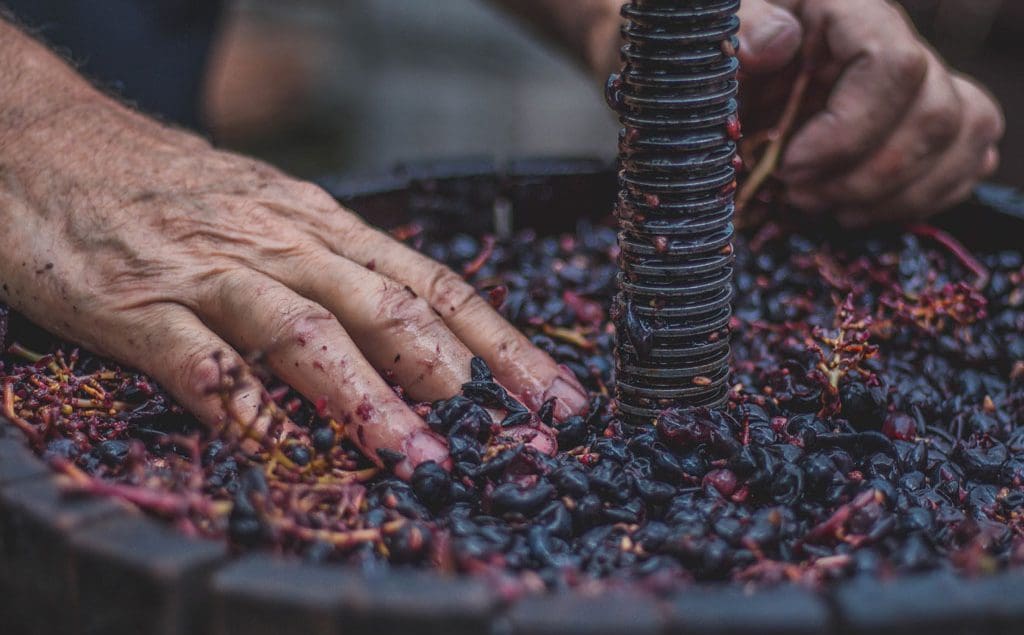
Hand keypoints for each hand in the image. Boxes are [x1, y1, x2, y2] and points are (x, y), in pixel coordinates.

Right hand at [0, 100, 586, 478]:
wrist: (47, 139)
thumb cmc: (170, 186)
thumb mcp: (271, 213)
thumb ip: (334, 268)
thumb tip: (416, 331)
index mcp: (321, 226)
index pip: (432, 284)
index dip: (499, 341)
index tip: (551, 394)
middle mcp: (282, 243)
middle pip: (386, 307)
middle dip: (450, 374)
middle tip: (500, 435)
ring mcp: (210, 271)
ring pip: (304, 331)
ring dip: (364, 396)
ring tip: (413, 452)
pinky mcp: (136, 302)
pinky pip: (196, 358)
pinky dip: (238, 404)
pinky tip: (271, 445)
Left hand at [735, 0, 1003, 224]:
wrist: (726, 89)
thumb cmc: (719, 65)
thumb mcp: (715, 43)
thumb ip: (742, 32)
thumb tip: (779, 41)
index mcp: (846, 15)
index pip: (894, 65)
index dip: (849, 130)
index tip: (791, 166)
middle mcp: (895, 44)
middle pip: (935, 113)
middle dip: (867, 176)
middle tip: (798, 194)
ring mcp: (918, 83)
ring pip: (962, 135)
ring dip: (896, 194)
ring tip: (825, 207)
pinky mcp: (925, 122)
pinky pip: (969, 155)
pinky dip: (923, 197)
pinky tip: (860, 210)